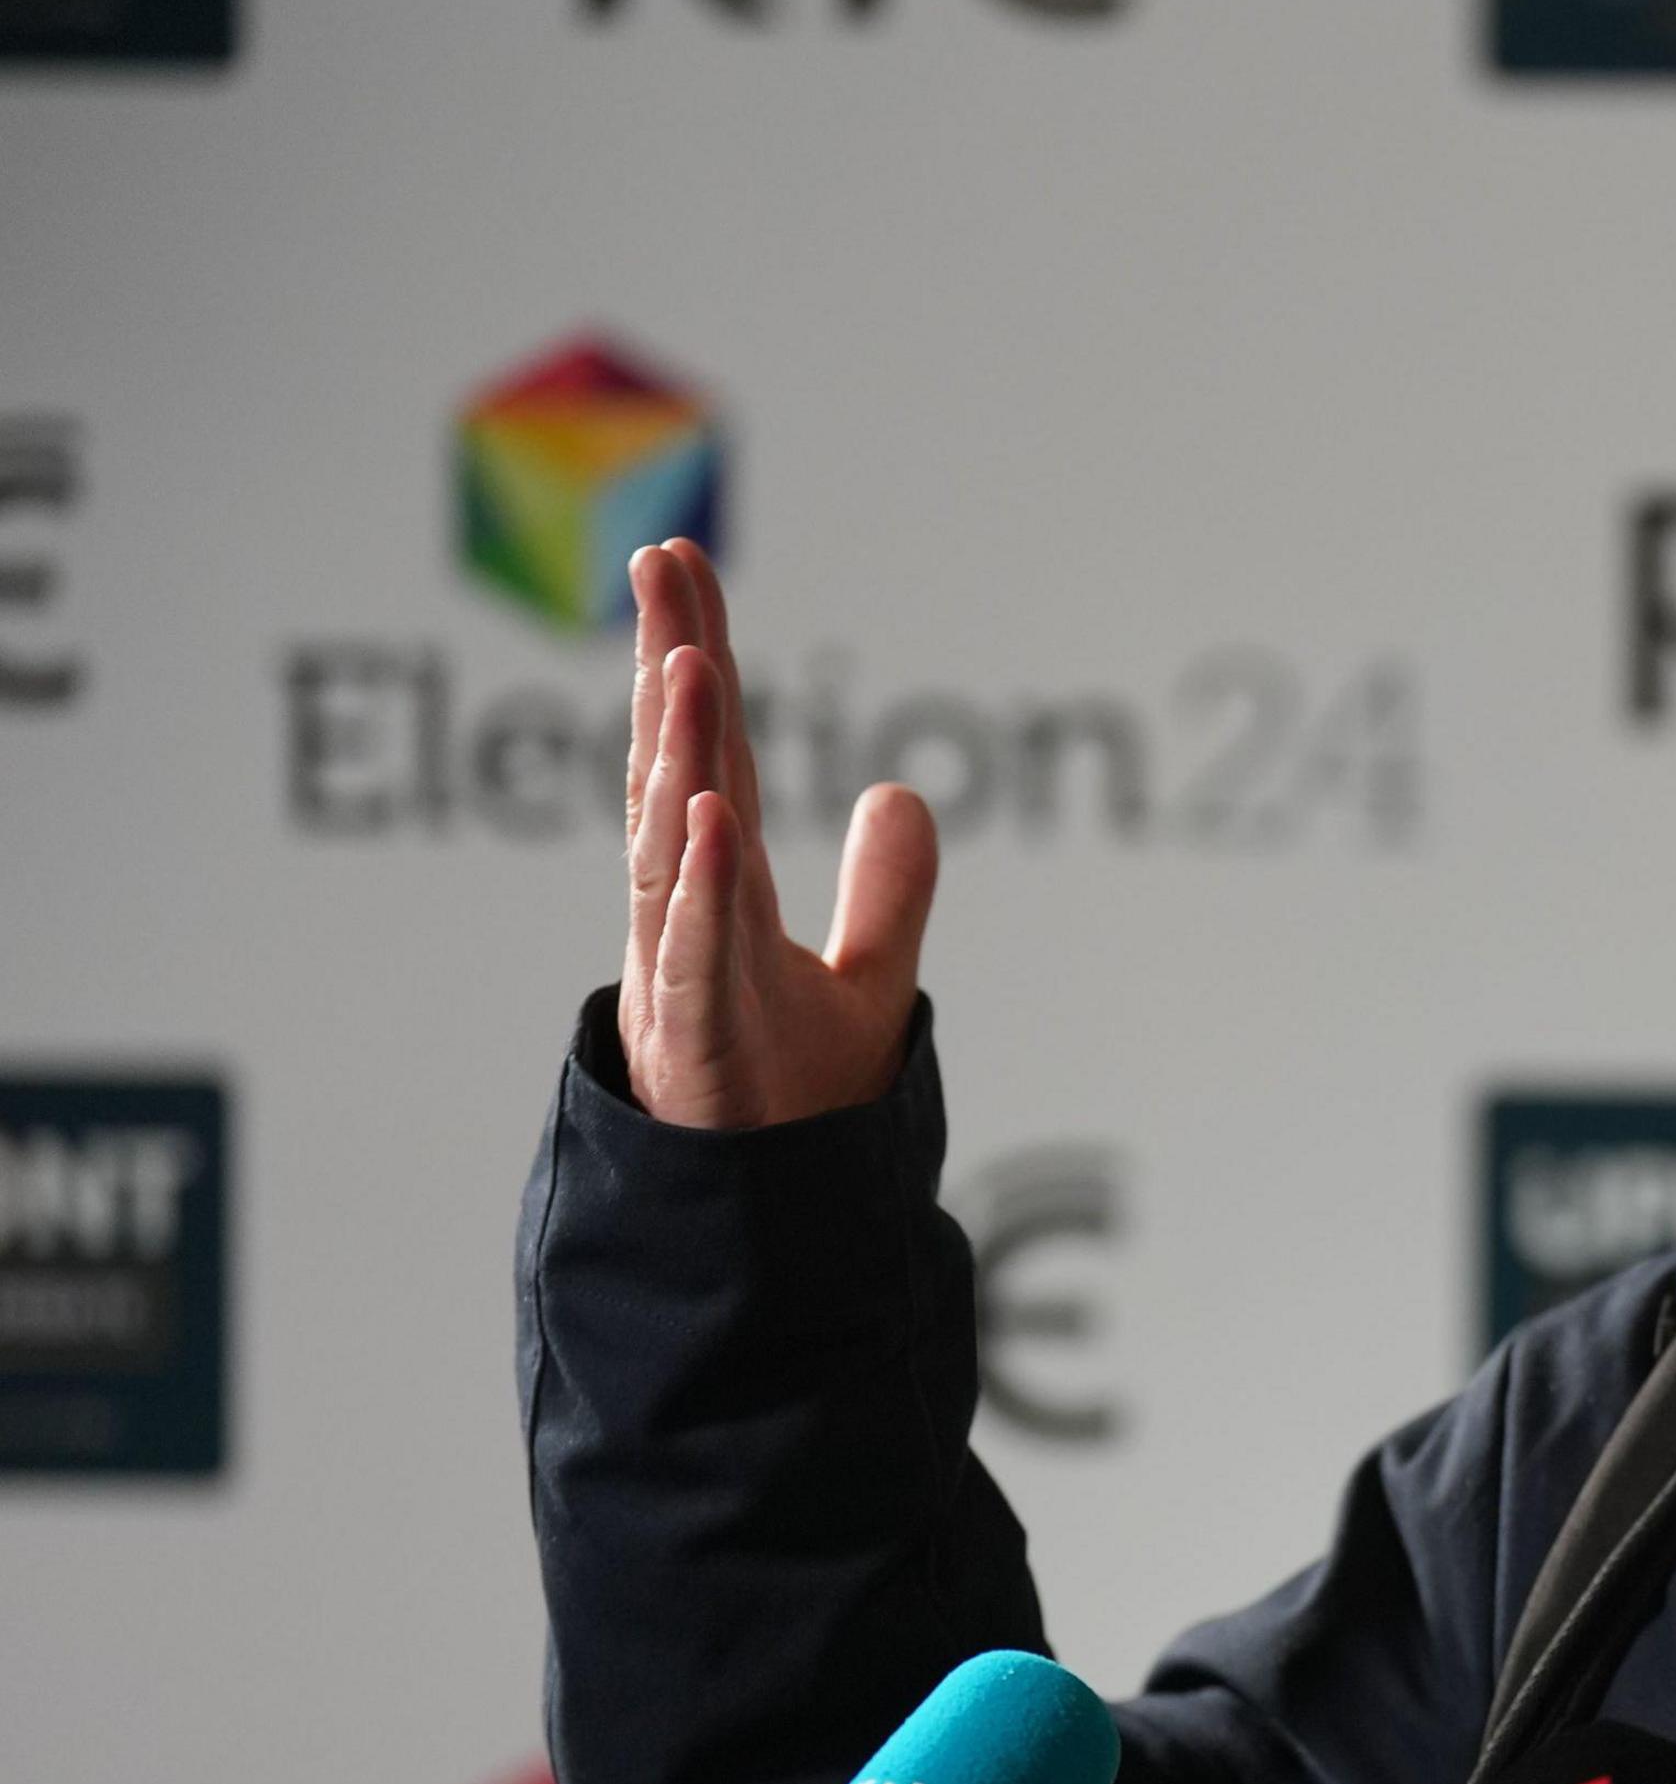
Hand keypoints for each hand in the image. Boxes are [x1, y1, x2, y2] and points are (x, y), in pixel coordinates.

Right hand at [616, 540, 938, 1128]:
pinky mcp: (695, 1040)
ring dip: (678, 757)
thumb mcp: (870, 984)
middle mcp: (687, 918)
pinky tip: (706, 819)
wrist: (772, 1221)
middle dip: (669, 668)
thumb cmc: (799, 1108)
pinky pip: (691, 952)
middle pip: (674, 772)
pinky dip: (699, 887)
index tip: (681, 563)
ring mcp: (683, 975)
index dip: (696, 658)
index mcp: (720, 894)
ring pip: (670, 848)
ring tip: (688, 666)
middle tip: (665, 563)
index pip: (710, 756)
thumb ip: (887, 895)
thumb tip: (902, 795)